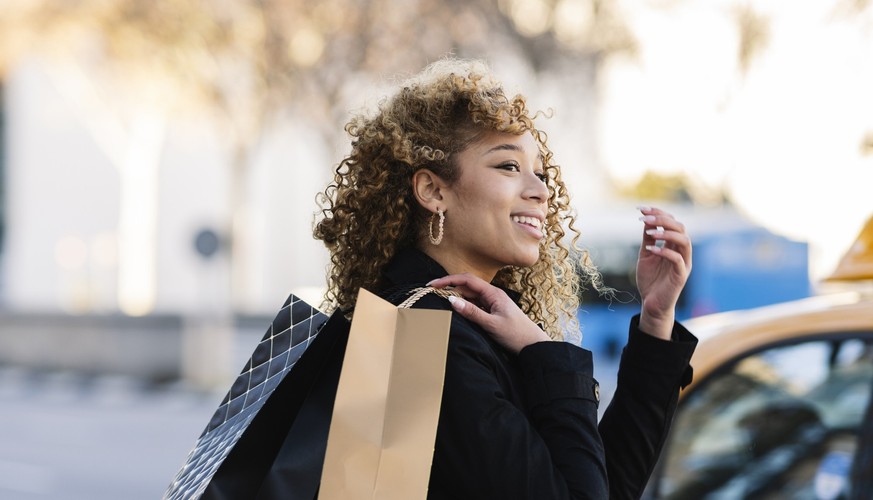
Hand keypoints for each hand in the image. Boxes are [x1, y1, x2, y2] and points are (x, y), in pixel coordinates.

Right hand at [427, 273, 550, 353]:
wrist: (533, 345)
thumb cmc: (516, 334)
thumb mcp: (491, 324)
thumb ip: (471, 312)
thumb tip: (451, 300)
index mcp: (493, 293)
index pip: (467, 280)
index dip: (448, 280)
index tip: (433, 284)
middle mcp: (492, 295)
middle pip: (466, 286)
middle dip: (449, 286)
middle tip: (431, 291)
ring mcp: (492, 303)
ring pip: (469, 295)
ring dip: (455, 296)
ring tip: (438, 300)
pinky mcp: (492, 311)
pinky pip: (474, 304)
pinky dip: (463, 305)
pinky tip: (455, 309)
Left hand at [636, 207, 691, 339]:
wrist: (651, 303)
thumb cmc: (650, 280)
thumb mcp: (646, 255)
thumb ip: (648, 239)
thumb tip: (646, 219)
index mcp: (674, 245)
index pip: (671, 223)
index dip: (658, 213)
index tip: (641, 208)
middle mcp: (681, 252)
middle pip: (680, 227)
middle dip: (662, 219)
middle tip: (644, 218)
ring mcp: (683, 263)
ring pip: (684, 241)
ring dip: (666, 233)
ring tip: (649, 232)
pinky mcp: (681, 276)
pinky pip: (678, 260)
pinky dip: (666, 251)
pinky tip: (652, 249)